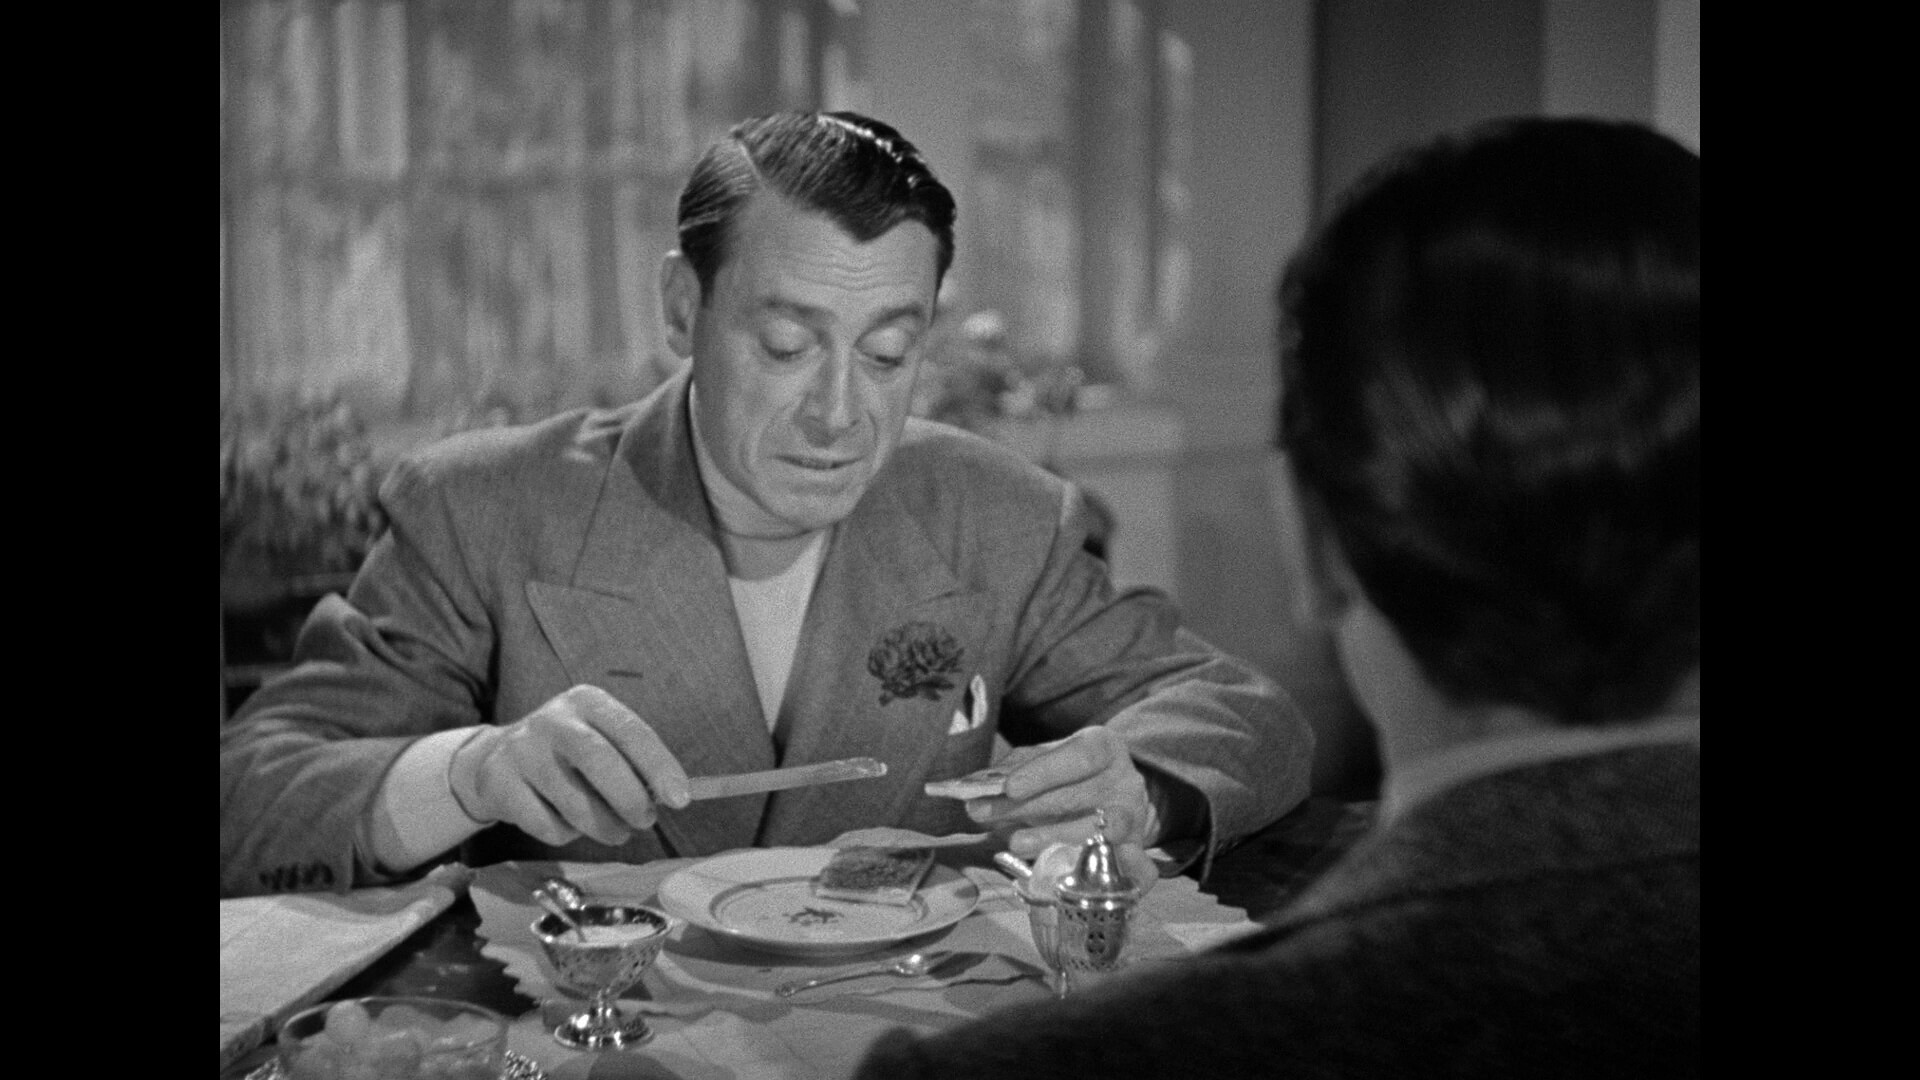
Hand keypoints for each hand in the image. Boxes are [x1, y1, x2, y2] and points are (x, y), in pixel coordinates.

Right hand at [448, 684, 691, 847]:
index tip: (680, 798)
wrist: (495, 760)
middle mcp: (552, 720)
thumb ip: (632, 761)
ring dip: (604, 826)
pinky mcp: (499, 784)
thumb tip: (671, 796)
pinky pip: (546, 824)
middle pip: (600, 761)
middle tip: (645, 821)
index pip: (630, 730)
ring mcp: (522, 751)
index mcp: (587, 702)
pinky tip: (566, 823)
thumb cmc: (566, 754)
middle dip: (630, 799)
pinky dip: (566, 834)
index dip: (658, 765)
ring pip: (574, 802)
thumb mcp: (598, 739)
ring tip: (615, 831)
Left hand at [965, 726, 1155, 858]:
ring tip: (1016, 843)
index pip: (1079, 756)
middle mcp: (1124, 780)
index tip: (1009, 787)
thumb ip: (1014, 771)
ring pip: (1099, 831)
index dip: (1044, 772)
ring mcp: (1133, 818)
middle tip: (986, 817)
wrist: (1116, 796)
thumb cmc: (1072, 777)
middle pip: (1078, 796)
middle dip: (1028, 808)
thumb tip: (975, 792)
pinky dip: (1117, 872)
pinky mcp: (1136, 850)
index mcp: (1104, 747)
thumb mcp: (1048, 761)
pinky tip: (1084, 877)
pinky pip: (1135, 866)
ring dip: (1055, 838)